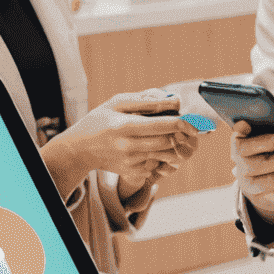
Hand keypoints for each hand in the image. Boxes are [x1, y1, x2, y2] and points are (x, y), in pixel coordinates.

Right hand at [43, 91, 200, 201]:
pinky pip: (157, 164)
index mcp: (124, 126)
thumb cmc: (101, 119)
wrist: (80, 149)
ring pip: (166, 155)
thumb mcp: (118, 102)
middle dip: (182, 134)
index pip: (162, 126)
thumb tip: (175, 101)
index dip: (182, 122)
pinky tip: (156, 147)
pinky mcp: (133, 173)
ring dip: (176, 145)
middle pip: (168, 142)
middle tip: (189, 126)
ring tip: (175, 135)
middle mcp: (128, 147)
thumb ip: (146, 101)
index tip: (192, 118)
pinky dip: (162, 155)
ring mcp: (131, 162)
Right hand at [229, 120, 273, 227]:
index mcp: (240, 144)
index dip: (257, 142)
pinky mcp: (259, 198)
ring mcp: (247, 183)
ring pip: (271, 181)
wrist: (264, 178)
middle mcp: (240, 164)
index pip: (242, 144)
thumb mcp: (273, 137)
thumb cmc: (272, 149)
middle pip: (261, 163)